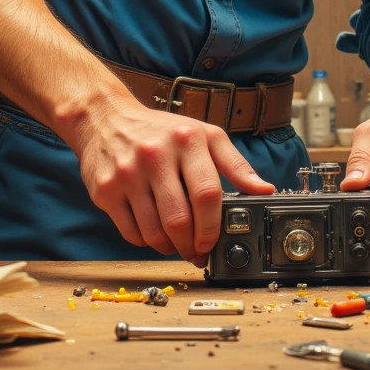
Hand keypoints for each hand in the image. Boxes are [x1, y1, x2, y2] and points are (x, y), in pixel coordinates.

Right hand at [70, 97, 274, 265]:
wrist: (105, 118)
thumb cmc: (161, 131)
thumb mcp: (204, 136)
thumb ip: (235, 165)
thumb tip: (264, 190)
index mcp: (186, 140)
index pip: (207, 194)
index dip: (213, 227)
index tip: (213, 241)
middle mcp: (154, 155)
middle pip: (179, 219)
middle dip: (192, 245)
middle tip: (197, 251)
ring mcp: (127, 174)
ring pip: (154, 232)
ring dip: (170, 247)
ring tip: (176, 243)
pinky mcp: (106, 191)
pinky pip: (131, 233)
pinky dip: (146, 242)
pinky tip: (153, 231)